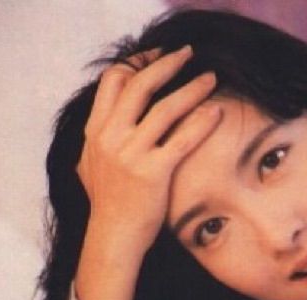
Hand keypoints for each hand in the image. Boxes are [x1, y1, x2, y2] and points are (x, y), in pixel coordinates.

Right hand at [78, 45, 221, 253]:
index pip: (113, 80)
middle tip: (188, 55)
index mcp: (95, 131)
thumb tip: (104, 121)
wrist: (113, 238)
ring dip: (191, 88)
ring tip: (211, 78)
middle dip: (167, 63)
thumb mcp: (89, 166)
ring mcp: (130, 154)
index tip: (158, 58)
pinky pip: (182, 138)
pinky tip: (216, 111)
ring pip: (164, 107)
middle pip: (139, 84)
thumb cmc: (107, 205)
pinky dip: (202, 121)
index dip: (137, 62)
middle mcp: (110, 137)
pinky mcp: (152, 172)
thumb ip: (97, 140)